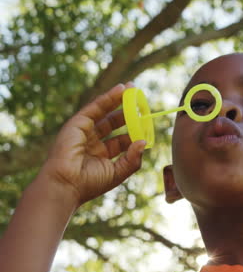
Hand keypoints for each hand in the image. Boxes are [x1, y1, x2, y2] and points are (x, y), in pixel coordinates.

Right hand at [40, 83, 145, 206]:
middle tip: (140, 100)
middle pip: (113, 122)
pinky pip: (95, 107)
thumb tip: (144, 142)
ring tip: (132, 87)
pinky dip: (108, 97)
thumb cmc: (89, 183)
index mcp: (102, 156)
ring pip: (105, 112)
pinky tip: (120, 89)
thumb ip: (132, 159)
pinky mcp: (77, 123)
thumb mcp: (117, 173)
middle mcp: (93, 142)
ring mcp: (84, 131)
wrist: (66, 184)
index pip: (121, 140)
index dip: (135, 131)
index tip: (148, 123)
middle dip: (127, 111)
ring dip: (118, 99)